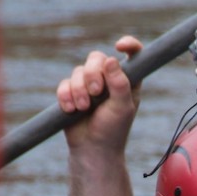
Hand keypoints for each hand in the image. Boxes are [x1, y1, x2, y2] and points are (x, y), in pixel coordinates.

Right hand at [56, 35, 142, 154]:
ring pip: (78, 71)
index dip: (128, 44)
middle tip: (96, 92)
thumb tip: (112, 59)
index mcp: (127, 80)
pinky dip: (66, 96)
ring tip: (83, 108)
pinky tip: (70, 109)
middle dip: (93, 74)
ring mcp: (89, 85)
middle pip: (96, 58)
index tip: (120, 45)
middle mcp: (108, 79)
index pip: (132, 55)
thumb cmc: (113, 131)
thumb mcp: (122, 108)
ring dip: (79, 90)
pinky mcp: (72, 93)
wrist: (92, 150)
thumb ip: (120, 84)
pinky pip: (64, 84)